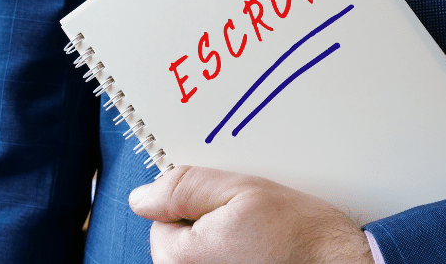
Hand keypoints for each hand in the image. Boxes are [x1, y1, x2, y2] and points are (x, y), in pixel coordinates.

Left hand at [129, 165, 373, 263]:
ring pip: (201, 258)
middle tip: (247, 220)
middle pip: (178, 245)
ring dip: (223, 245)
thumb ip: (185, 188)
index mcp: (183, 259)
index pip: (161, 221)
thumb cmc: (302, 236)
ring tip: (260, 240)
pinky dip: (236, 259)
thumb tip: (142, 197)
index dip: (193, 205)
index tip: (226, 204)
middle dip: (206, 227)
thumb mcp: (242, 191)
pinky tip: (263, 254)